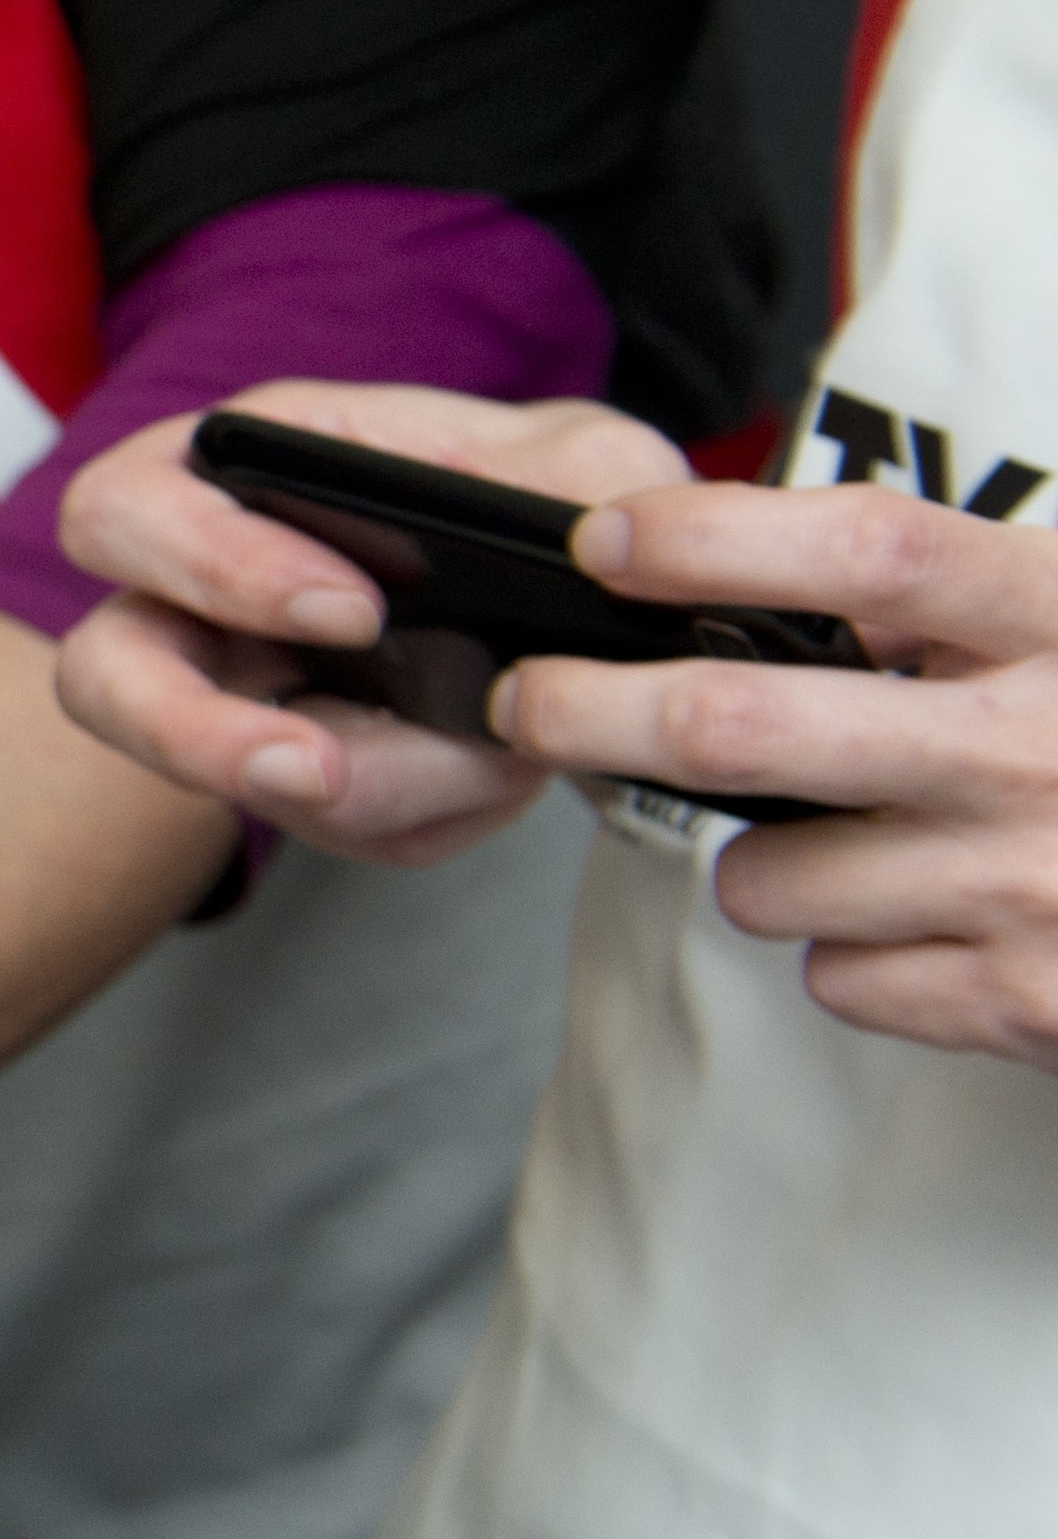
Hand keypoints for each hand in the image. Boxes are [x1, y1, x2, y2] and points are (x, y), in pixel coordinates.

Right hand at [51, 383, 687, 860]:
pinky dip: (421, 812)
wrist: (594, 597)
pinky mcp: (303, 778)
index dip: (213, 564)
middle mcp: (203, 595)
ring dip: (336, 797)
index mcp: (235, 472)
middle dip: (193, 729)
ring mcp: (242, 699)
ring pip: (210, 778)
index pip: (132, 510)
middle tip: (314, 759)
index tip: (353, 610)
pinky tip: (487, 770)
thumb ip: (584, 477)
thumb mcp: (589, 457)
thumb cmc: (551, 498)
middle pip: (103, 674)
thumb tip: (581, 544)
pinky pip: (333, 825)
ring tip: (446, 780)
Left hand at [512, 478, 1057, 1069]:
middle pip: (743, 727)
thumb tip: (769, 567)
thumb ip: (964, 595)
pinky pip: (839, 976)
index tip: (605, 540)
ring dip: (768, 861)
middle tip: (531, 700)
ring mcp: (1035, 881)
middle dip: (591, 710)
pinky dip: (855, 954)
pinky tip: (938, 922)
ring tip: (858, 838)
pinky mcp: (1029, 1000)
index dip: (715, 538)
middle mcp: (1047, 748)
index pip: (866, 549)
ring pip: (768, 876)